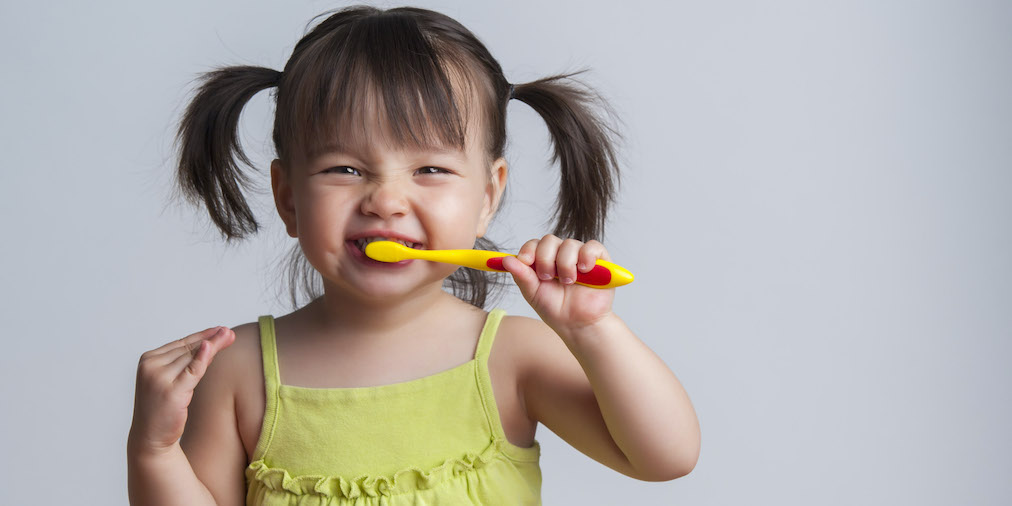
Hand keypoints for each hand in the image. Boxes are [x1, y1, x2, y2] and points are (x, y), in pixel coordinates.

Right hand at [128, 326, 234, 455]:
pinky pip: (192, 371)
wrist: (150, 438)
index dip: (202, 336)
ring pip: (192, 357)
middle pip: (187, 349)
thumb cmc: (163, 409)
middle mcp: (150, 366)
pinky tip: (212, 347)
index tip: (220, 329)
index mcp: (148, 360)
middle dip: (211, 339)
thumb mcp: (173, 381)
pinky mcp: (170, 391)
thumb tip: (210, 344)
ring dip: (212, 346)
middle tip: (230, 332)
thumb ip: (187, 363)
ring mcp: (159, 378)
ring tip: (229, 336)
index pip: (180, 344)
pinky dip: (203, 359)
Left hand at [501, 235, 615, 335]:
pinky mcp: (600, 260)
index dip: (528, 250)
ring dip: (566, 264)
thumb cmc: (555, 310)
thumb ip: (521, 275)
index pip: (534, 244)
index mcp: (543, 261)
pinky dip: (587, 256)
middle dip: (545, 258)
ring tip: (568, 282)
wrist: (578, 325)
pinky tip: (583, 270)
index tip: (525, 262)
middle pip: (549, 240)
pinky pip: (592, 247)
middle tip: (547, 277)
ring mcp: (580, 256)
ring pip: (569, 244)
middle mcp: (561, 255)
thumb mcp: (533, 293)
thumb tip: (505, 259)